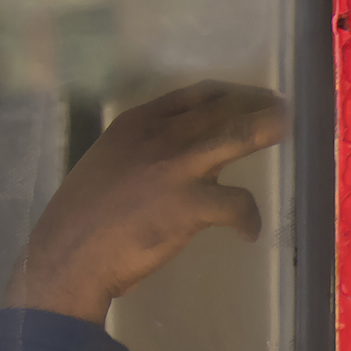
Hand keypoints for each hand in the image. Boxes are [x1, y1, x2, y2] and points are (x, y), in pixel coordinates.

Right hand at [5, 81, 288, 323]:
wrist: (67, 256)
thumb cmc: (79, 220)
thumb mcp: (104, 167)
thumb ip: (139, 154)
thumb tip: (176, 161)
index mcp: (134, 125)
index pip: (193, 96)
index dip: (227, 94)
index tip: (246, 98)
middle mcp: (160, 136)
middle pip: (223, 108)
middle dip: (257, 105)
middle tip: (280, 110)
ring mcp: (178, 167)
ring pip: (240, 134)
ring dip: (267, 129)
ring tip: (283, 131)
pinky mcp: (192, 204)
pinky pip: (239, 203)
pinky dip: (249, 219)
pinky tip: (249, 232)